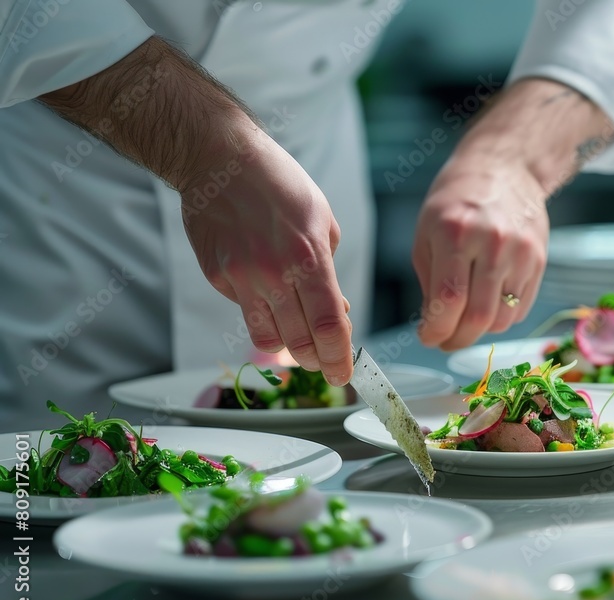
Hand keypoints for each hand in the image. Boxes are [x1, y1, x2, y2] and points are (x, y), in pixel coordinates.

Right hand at [38, 37, 353, 382]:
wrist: (220, 160)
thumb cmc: (279, 184)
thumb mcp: (322, 221)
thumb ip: (329, 271)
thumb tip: (337, 310)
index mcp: (308, 257)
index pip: (329, 326)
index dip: (338, 358)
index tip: (343, 373)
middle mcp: (273, 273)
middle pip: (299, 343)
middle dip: (317, 361)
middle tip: (325, 362)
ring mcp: (241, 278)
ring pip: (268, 340)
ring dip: (289, 348)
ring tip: (300, 340)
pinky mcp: (218, 277)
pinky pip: (246, 312)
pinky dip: (262, 315)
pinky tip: (269, 296)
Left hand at [411, 78, 613, 350]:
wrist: (505, 167)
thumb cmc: (458, 199)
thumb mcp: (427, 233)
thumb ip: (429, 282)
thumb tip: (435, 326)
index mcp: (455, 232)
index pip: (448, 300)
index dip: (436, 330)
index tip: (428, 337)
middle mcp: (492, 242)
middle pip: (478, 317)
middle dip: (457, 339)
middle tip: (446, 341)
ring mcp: (520, 252)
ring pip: (502, 319)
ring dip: (480, 331)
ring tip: (465, 322)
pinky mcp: (538, 259)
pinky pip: (520, 308)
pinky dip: (501, 317)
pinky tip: (487, 304)